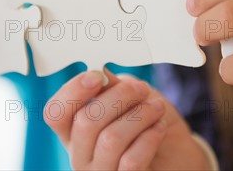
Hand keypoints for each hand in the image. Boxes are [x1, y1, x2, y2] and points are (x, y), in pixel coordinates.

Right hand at [45, 70, 212, 169]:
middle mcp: (81, 154)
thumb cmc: (148, 122)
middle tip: (141, 89)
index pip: (55, 113)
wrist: (177, 153)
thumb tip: (98, 70)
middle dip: (118, 98)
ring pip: (110, 140)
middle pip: (85, 122)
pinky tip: (158, 128)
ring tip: (156, 108)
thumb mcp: (129, 97)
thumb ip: (111, 86)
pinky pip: (131, 161)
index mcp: (74, 130)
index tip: (97, 76)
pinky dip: (149, 138)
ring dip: (139, 116)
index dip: (72, 91)